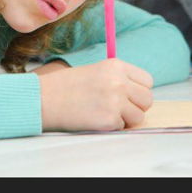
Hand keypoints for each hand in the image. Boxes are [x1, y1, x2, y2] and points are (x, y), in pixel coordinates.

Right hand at [38, 58, 153, 131]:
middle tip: (118, 107)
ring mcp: (115, 101)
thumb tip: (139, 95)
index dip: (138, 90)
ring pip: (139, 116)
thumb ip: (119, 79)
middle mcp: (119, 81)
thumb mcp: (96, 71)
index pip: (147, 81)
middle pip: (147, 99)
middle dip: (136, 106)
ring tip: (105, 113)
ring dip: (125, 119)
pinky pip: (122, 127)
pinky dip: (111, 127)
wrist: (44, 98)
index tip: (127, 95)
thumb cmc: (67, 86)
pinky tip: (95, 118)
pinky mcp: (109, 120)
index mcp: (116, 65)